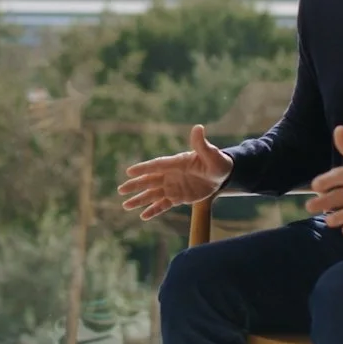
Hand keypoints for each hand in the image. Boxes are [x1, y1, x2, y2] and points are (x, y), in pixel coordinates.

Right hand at [117, 124, 233, 220]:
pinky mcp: (178, 198)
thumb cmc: (217, 162)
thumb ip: (201, 144)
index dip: (144, 168)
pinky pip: (163, 205)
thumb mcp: (211, 154)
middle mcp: (170, 175)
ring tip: (125, 205)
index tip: (130, 172)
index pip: (157, 166)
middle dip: (135, 185)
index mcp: (176, 163)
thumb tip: (198, 127)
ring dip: (140, 200)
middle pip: (149, 181)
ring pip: (153, 194)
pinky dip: (153, 210)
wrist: (221, 175)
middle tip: (121, 190)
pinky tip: (143, 216)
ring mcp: (173, 187)